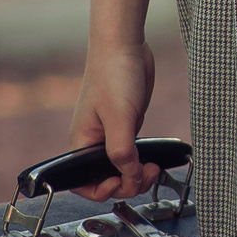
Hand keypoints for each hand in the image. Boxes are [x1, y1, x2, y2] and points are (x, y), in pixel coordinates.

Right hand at [67, 40, 159, 200]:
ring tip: (154, 169)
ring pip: (122, 168)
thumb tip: (128, 175)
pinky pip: (132, 153)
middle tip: (147, 174)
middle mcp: (94, 143)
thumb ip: (121, 149)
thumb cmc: (113, 74)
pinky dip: (142, 161)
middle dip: (126, 183)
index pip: (83, 183)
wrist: (126, 45)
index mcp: (82, 143)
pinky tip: (154, 160)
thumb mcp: (119, 115)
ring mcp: (111, 135)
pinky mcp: (127, 125)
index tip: (122, 183)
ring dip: (137, 175)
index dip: (102, 190)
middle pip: (106, 178)